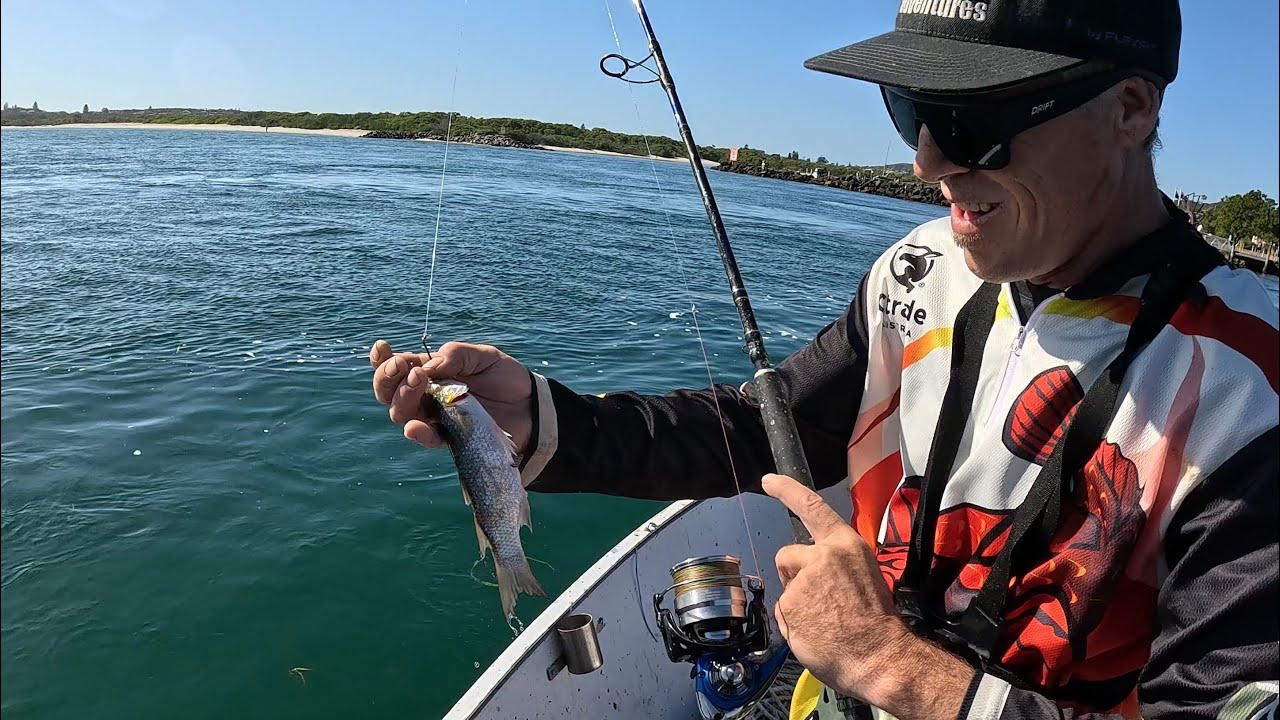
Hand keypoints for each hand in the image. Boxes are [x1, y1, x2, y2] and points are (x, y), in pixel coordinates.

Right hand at [369, 340, 534, 452]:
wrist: (530, 406)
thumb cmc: (505, 378)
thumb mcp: (483, 356)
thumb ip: (456, 354)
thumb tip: (427, 366)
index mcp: (428, 371)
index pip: (395, 366)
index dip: (381, 359)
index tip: (382, 348)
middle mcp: (425, 395)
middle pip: (388, 392)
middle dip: (387, 379)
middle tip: (403, 368)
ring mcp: (435, 417)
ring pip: (401, 414)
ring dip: (402, 398)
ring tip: (418, 382)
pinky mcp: (449, 438)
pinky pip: (427, 438)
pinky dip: (418, 432)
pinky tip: (415, 426)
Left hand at [762, 473, 970, 717]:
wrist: (881, 657)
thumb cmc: (876, 623)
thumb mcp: (862, 576)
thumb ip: (834, 566)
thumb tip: (813, 574)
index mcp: (845, 545)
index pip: (812, 507)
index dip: (787, 490)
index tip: (768, 480)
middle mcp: (823, 555)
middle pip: (787, 555)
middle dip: (793, 575)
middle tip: (819, 601)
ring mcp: (804, 580)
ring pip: (786, 588)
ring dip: (796, 603)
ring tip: (824, 623)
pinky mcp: (791, 603)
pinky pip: (782, 613)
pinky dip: (794, 625)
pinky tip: (815, 634)